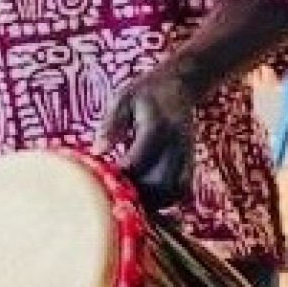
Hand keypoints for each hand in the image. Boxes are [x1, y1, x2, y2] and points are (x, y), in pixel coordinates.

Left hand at [93, 68, 195, 209]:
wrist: (180, 85)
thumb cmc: (145, 92)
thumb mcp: (123, 99)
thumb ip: (111, 124)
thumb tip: (97, 152)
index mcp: (157, 127)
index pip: (137, 163)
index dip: (117, 177)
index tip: (100, 181)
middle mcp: (177, 145)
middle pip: (159, 184)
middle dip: (135, 194)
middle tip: (114, 194)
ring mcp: (187, 156)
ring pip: (173, 192)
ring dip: (150, 202)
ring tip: (128, 197)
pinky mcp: (191, 163)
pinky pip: (181, 191)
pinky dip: (164, 200)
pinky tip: (146, 197)